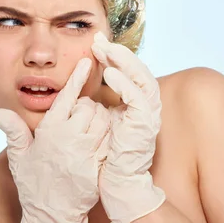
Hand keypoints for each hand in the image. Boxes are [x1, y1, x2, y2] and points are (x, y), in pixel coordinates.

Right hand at [0, 58, 110, 222]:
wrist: (51, 214)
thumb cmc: (34, 183)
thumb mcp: (20, 156)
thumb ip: (13, 131)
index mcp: (49, 131)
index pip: (67, 96)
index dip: (78, 77)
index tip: (88, 62)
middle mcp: (69, 138)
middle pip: (89, 106)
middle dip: (88, 105)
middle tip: (81, 114)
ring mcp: (85, 152)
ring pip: (103, 120)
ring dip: (100, 118)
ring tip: (89, 127)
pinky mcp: (98, 164)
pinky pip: (109, 140)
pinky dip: (107, 135)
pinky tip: (99, 140)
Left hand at [91, 32, 165, 222]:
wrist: (114, 183)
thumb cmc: (104, 154)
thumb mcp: (98, 120)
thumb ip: (93, 101)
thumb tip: (75, 83)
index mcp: (134, 102)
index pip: (127, 71)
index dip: (113, 55)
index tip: (94, 41)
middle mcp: (145, 105)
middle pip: (137, 69)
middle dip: (118, 52)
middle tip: (98, 40)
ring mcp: (148, 114)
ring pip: (142, 78)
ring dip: (124, 62)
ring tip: (105, 50)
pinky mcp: (145, 125)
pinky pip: (138, 98)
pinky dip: (125, 84)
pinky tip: (109, 74)